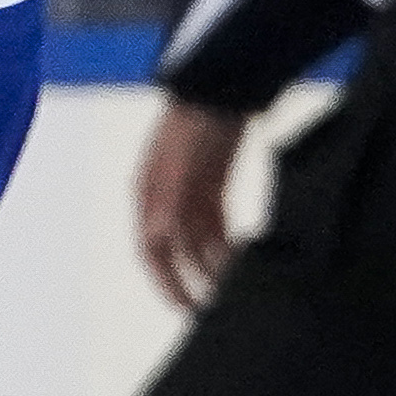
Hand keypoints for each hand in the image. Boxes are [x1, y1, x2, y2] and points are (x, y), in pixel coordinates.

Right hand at [131, 98, 248, 313]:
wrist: (219, 86)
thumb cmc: (192, 124)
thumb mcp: (177, 164)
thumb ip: (167, 201)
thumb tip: (158, 240)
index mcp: (148, 199)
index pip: (153, 253)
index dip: (168, 284)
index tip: (190, 310)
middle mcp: (165, 202)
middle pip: (178, 254)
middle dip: (195, 281)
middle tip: (218, 309)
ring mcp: (190, 194)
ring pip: (201, 243)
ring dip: (216, 265)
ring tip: (238, 288)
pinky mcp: (213, 186)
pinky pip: (218, 225)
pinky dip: (229, 243)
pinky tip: (247, 257)